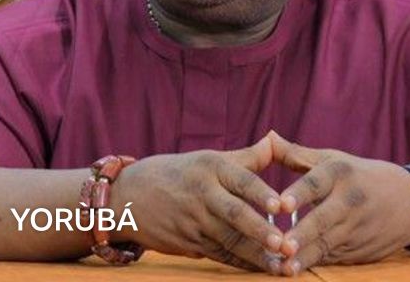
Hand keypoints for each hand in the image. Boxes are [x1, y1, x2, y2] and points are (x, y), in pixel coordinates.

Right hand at [111, 135, 285, 272]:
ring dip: (257, 255)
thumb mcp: (206, 159)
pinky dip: (242, 264)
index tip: (282, 206)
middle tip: (283, 243)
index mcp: (210, 168)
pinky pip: (220, 256)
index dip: (261, 194)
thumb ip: (246, 157)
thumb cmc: (175, 173)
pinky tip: (263, 269)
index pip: (241, 180)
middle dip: (259, 230)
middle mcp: (203, 195)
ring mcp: (194, 222)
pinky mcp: (189, 243)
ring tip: (282, 266)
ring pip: (230, 241)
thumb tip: (275, 141)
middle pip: (234, 214)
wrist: (126, 197)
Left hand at [269, 132, 409, 275]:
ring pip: (328, 244)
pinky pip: (334, 258)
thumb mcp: (334, 159)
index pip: (317, 183)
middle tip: (281, 246)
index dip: (299, 194)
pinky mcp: (359, 250)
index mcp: (340, 173)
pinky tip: (295, 271)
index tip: (281, 205)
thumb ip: (297, 154)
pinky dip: (315, 264)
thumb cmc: (361, 176)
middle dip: (303, 234)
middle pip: (323, 219)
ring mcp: (356, 228)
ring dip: (306, 257)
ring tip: (285, 268)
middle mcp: (349, 201)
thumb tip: (267, 137)